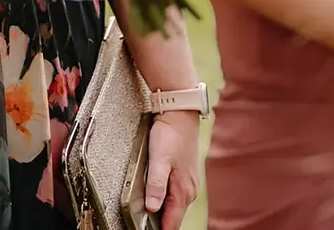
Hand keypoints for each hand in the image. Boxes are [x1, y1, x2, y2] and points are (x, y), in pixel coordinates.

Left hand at [145, 110, 201, 229]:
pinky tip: (156, 200)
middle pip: (174, 217)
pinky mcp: (184, 176)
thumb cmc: (170, 134)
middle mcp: (189, 190)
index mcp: (183, 191)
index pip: (172, 222)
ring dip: (163, 213)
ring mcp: (188, 183)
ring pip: (175, 206)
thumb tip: (152, 208)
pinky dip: (166, 201)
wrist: (180, 114)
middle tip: (144, 226)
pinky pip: (175, 195)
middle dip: (161, 224)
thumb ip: (155, 184)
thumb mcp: (159, 159)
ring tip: (148, 219)